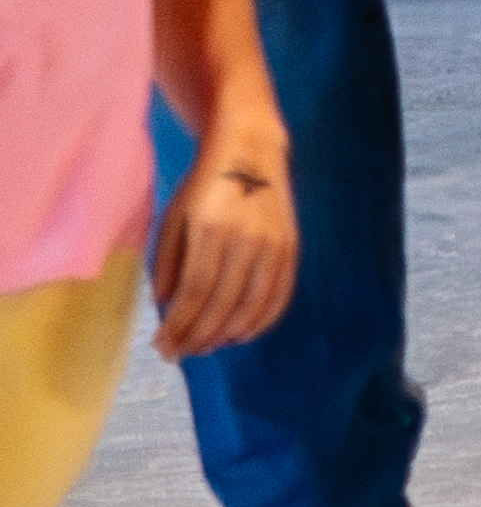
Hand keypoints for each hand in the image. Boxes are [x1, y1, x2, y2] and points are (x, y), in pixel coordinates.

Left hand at [150, 153, 297, 358]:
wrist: (250, 152)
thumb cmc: (203, 186)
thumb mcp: (174, 218)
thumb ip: (169, 263)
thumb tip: (167, 306)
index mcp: (211, 229)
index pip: (195, 291)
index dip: (179, 325)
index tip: (163, 345)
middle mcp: (246, 238)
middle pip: (222, 303)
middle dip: (199, 335)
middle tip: (180, 354)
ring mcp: (273, 243)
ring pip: (253, 304)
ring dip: (228, 333)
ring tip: (207, 346)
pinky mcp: (291, 247)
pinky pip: (280, 294)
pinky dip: (262, 320)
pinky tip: (242, 334)